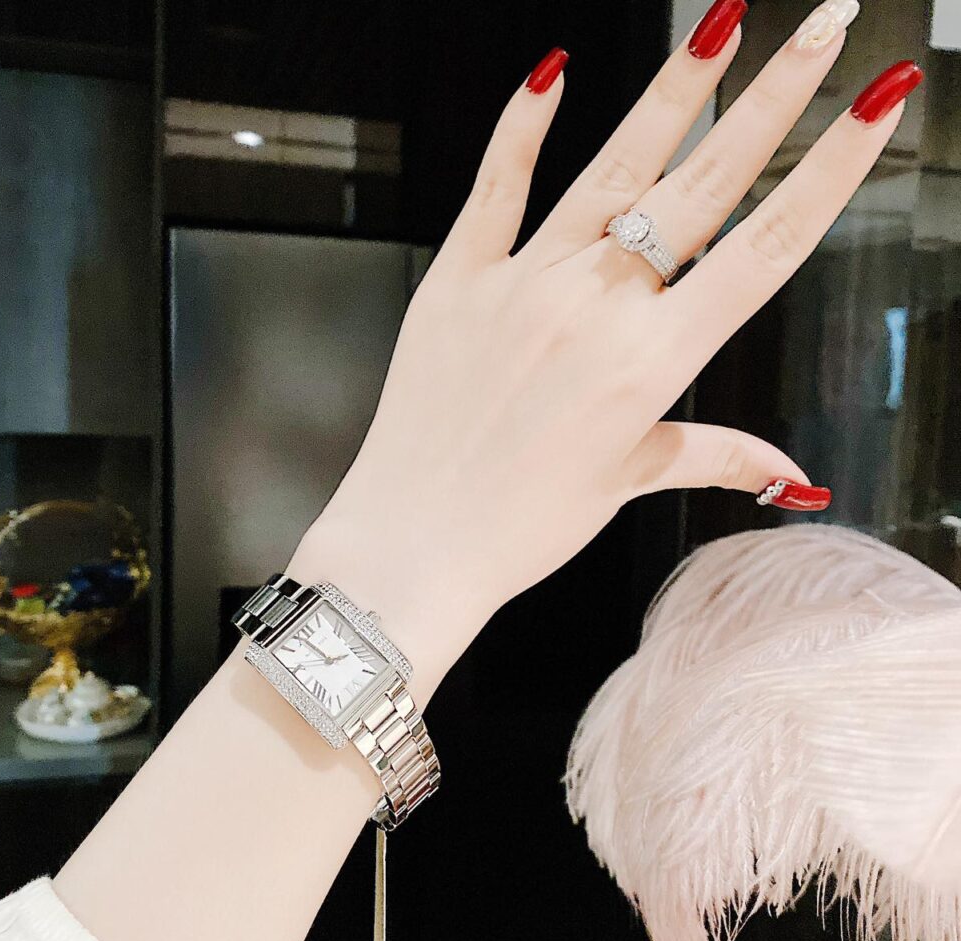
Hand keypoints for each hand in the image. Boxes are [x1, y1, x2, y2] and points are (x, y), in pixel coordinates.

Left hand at [290, 5, 920, 699]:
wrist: (414, 539)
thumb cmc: (520, 524)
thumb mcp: (628, 483)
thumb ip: (714, 455)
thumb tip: (791, 475)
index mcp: (650, 362)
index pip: (765, 248)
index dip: (830, 170)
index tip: (874, 105)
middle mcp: (594, 308)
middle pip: (703, 187)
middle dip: (775, 99)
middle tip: (825, 27)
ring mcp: (522, 285)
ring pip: (612, 169)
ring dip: (675, 91)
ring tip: (724, 21)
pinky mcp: (458, 280)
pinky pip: (497, 187)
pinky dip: (524, 128)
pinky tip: (553, 72)